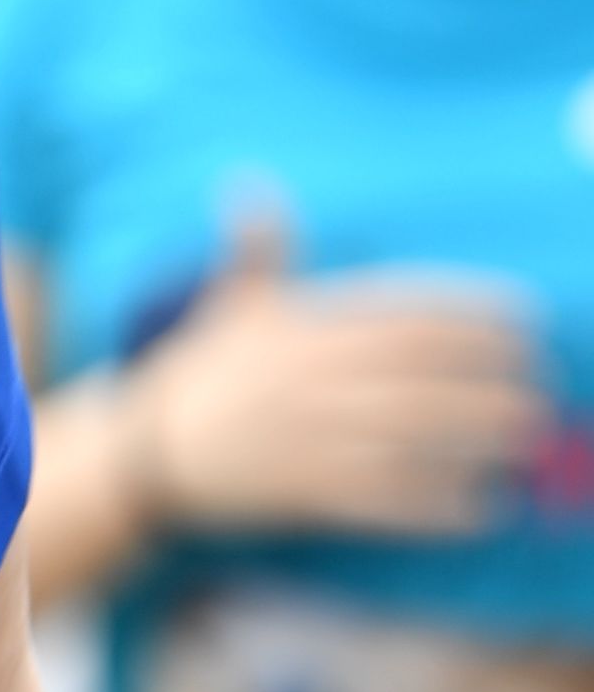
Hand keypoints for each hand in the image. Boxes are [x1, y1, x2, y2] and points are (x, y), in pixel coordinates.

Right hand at [132, 220, 542, 544]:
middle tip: (546, 390)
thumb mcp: (232, 305)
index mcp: (306, 326)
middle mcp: (310, 377)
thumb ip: (256, 248)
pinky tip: (478, 508)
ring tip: (528, 441)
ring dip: (476, 440)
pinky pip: (381, 500)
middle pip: (421, 376)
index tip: (528, 322)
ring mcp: (306, 435)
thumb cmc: (205, 373)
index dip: (475, 316)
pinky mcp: (301, 491)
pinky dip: (433, 506)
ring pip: (411, 435)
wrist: (145, 450)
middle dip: (492, 382)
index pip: (407, 314)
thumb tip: (247, 183)